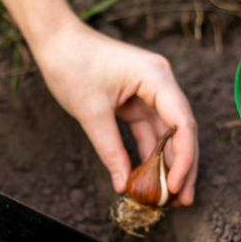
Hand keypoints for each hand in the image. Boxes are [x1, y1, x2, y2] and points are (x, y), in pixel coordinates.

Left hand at [33, 19, 197, 205]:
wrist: (55, 41)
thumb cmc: (72, 65)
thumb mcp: (91, 112)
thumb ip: (109, 149)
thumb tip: (122, 184)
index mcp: (156, 77)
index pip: (182, 122)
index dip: (185, 158)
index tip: (177, 188)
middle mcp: (160, 83)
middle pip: (180, 130)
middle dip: (182, 166)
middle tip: (183, 200)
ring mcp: (149, 92)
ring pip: (166, 133)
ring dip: (167, 163)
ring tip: (168, 196)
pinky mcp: (136, 99)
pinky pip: (148, 130)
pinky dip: (148, 152)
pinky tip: (149, 176)